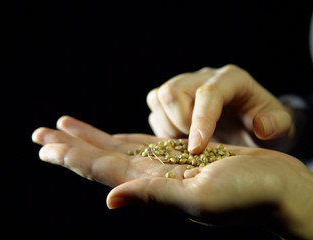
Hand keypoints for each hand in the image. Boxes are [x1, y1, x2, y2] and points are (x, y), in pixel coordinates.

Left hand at [32, 116, 312, 238]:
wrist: (280, 191)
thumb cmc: (250, 196)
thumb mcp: (201, 198)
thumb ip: (155, 197)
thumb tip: (110, 200)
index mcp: (154, 186)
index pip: (101, 169)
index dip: (72, 156)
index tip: (45, 144)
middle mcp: (153, 178)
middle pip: (100, 158)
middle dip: (70, 146)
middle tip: (40, 134)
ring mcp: (165, 167)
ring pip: (116, 149)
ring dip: (88, 139)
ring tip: (64, 127)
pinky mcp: (180, 157)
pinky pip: (141, 144)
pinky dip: (119, 137)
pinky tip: (107, 136)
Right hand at [147, 64, 293, 153]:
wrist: (250, 123)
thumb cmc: (265, 124)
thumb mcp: (282, 126)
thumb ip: (278, 124)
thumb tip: (260, 126)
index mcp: (232, 79)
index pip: (208, 93)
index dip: (200, 121)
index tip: (197, 148)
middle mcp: (204, 77)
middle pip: (173, 90)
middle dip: (180, 122)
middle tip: (196, 142)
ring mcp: (186, 85)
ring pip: (159, 97)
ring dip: (168, 125)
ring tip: (188, 139)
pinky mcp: (172, 98)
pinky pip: (155, 109)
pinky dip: (162, 127)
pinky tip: (181, 137)